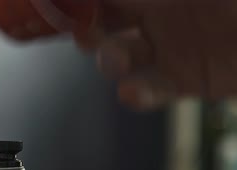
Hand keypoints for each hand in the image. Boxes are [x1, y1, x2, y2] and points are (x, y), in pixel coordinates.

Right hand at [0, 0, 236, 108]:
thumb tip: (97, 0)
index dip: (74, 2)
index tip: (50, 7)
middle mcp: (159, 8)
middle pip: (102, 18)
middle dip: (83, 26)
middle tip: (80, 31)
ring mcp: (171, 43)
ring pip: (119, 54)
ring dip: (108, 58)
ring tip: (115, 59)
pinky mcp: (186, 77)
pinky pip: (150, 88)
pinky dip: (137, 94)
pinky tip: (134, 91)